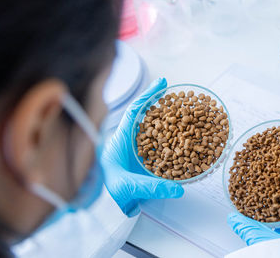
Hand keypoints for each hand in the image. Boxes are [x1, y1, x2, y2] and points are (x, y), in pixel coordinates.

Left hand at [100, 78, 183, 216]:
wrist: (101, 197)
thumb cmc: (109, 188)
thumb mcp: (127, 187)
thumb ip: (150, 187)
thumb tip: (176, 189)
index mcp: (122, 139)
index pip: (134, 111)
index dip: (147, 96)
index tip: (160, 83)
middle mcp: (129, 139)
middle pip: (144, 115)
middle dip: (158, 102)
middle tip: (173, 92)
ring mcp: (135, 147)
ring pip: (150, 126)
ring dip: (163, 117)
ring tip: (178, 110)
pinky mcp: (142, 156)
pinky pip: (155, 140)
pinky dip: (166, 134)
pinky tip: (177, 135)